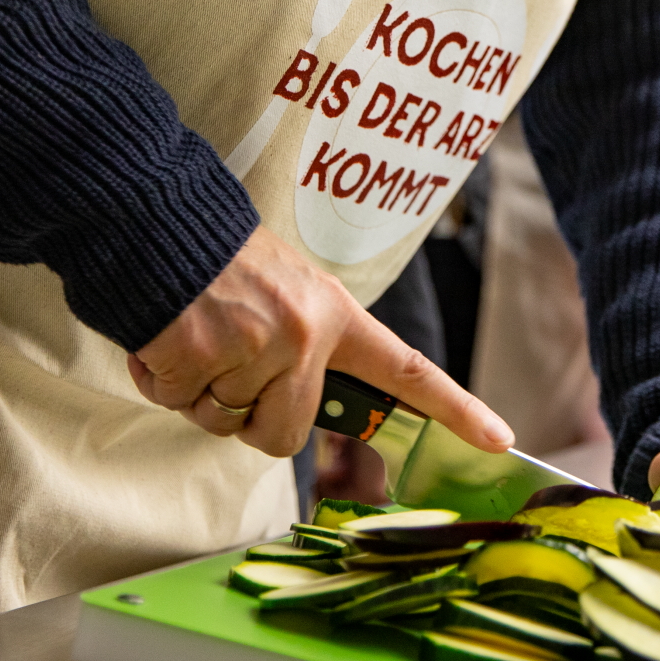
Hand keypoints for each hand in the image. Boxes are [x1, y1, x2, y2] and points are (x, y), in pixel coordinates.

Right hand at [129, 226, 512, 458]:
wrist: (160, 220)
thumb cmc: (221, 263)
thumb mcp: (288, 291)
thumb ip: (307, 350)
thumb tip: (293, 418)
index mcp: (334, 316)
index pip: (405, 369)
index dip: (455, 408)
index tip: (499, 440)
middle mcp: (304, 335)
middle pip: (286, 433)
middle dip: (249, 416)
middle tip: (227, 362)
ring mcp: (254, 348)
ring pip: (226, 422)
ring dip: (201, 394)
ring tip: (197, 335)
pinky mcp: (200, 357)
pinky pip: (181, 403)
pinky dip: (163, 381)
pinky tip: (167, 337)